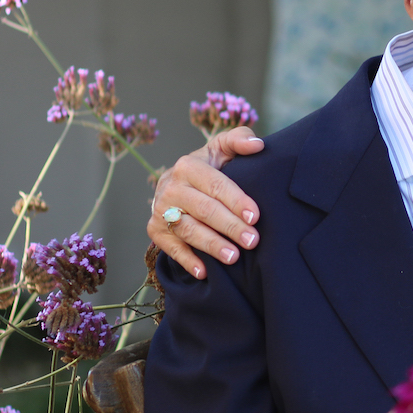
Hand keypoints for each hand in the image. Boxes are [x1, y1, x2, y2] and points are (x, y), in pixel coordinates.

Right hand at [148, 127, 264, 278]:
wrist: (179, 185)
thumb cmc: (210, 167)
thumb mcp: (222, 149)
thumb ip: (239, 139)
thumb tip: (257, 145)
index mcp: (189, 166)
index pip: (216, 185)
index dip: (236, 201)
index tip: (255, 216)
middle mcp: (171, 187)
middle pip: (204, 210)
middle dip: (230, 226)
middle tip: (252, 241)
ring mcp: (160, 210)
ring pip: (188, 230)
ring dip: (211, 245)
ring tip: (234, 257)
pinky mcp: (155, 230)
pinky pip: (170, 248)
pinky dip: (186, 260)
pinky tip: (204, 272)